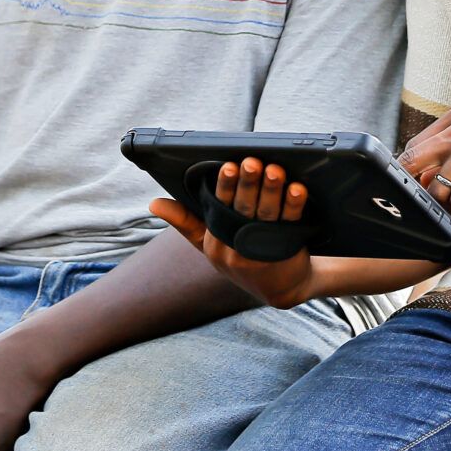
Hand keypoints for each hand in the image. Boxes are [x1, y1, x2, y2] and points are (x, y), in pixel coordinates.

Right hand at [150, 157, 316, 308]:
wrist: (280, 289)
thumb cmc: (241, 257)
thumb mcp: (208, 244)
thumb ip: (184, 222)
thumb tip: (153, 204)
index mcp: (215, 241)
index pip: (218, 209)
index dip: (224, 188)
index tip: (227, 167)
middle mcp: (237, 248)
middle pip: (244, 210)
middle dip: (249, 184)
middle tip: (252, 162)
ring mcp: (263, 251)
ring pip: (268, 215)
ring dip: (272, 191)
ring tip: (275, 170)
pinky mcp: (288, 250)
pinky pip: (291, 224)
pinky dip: (294, 205)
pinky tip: (297, 189)